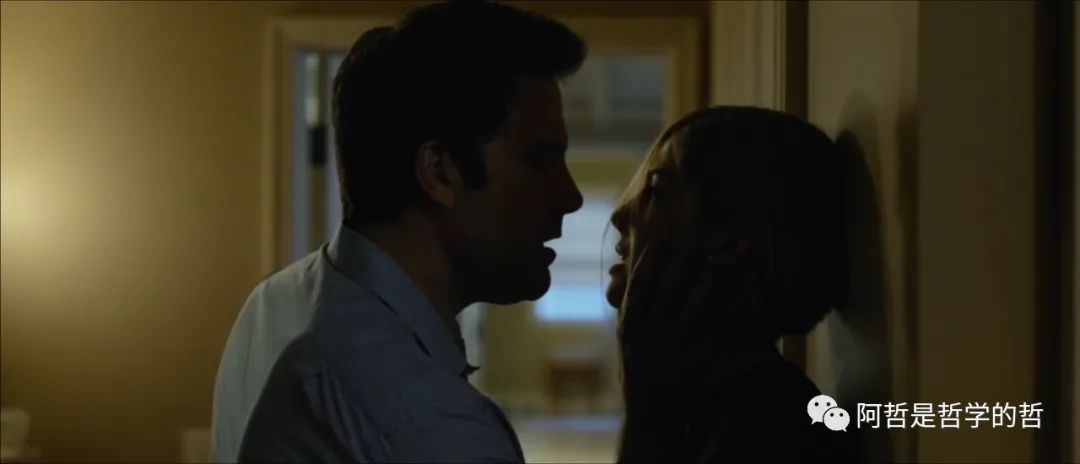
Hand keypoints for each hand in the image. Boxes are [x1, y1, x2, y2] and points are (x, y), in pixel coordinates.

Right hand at [616, 232, 724, 459]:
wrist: (649, 415)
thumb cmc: (637, 375)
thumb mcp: (627, 342)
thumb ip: (633, 313)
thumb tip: (636, 280)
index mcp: (630, 326)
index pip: (639, 286)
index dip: (650, 261)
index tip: (661, 239)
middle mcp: (649, 333)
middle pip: (667, 288)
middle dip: (682, 261)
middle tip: (697, 237)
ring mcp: (672, 347)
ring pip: (692, 306)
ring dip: (708, 280)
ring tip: (721, 258)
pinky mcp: (694, 361)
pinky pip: (713, 332)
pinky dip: (726, 313)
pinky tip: (738, 297)